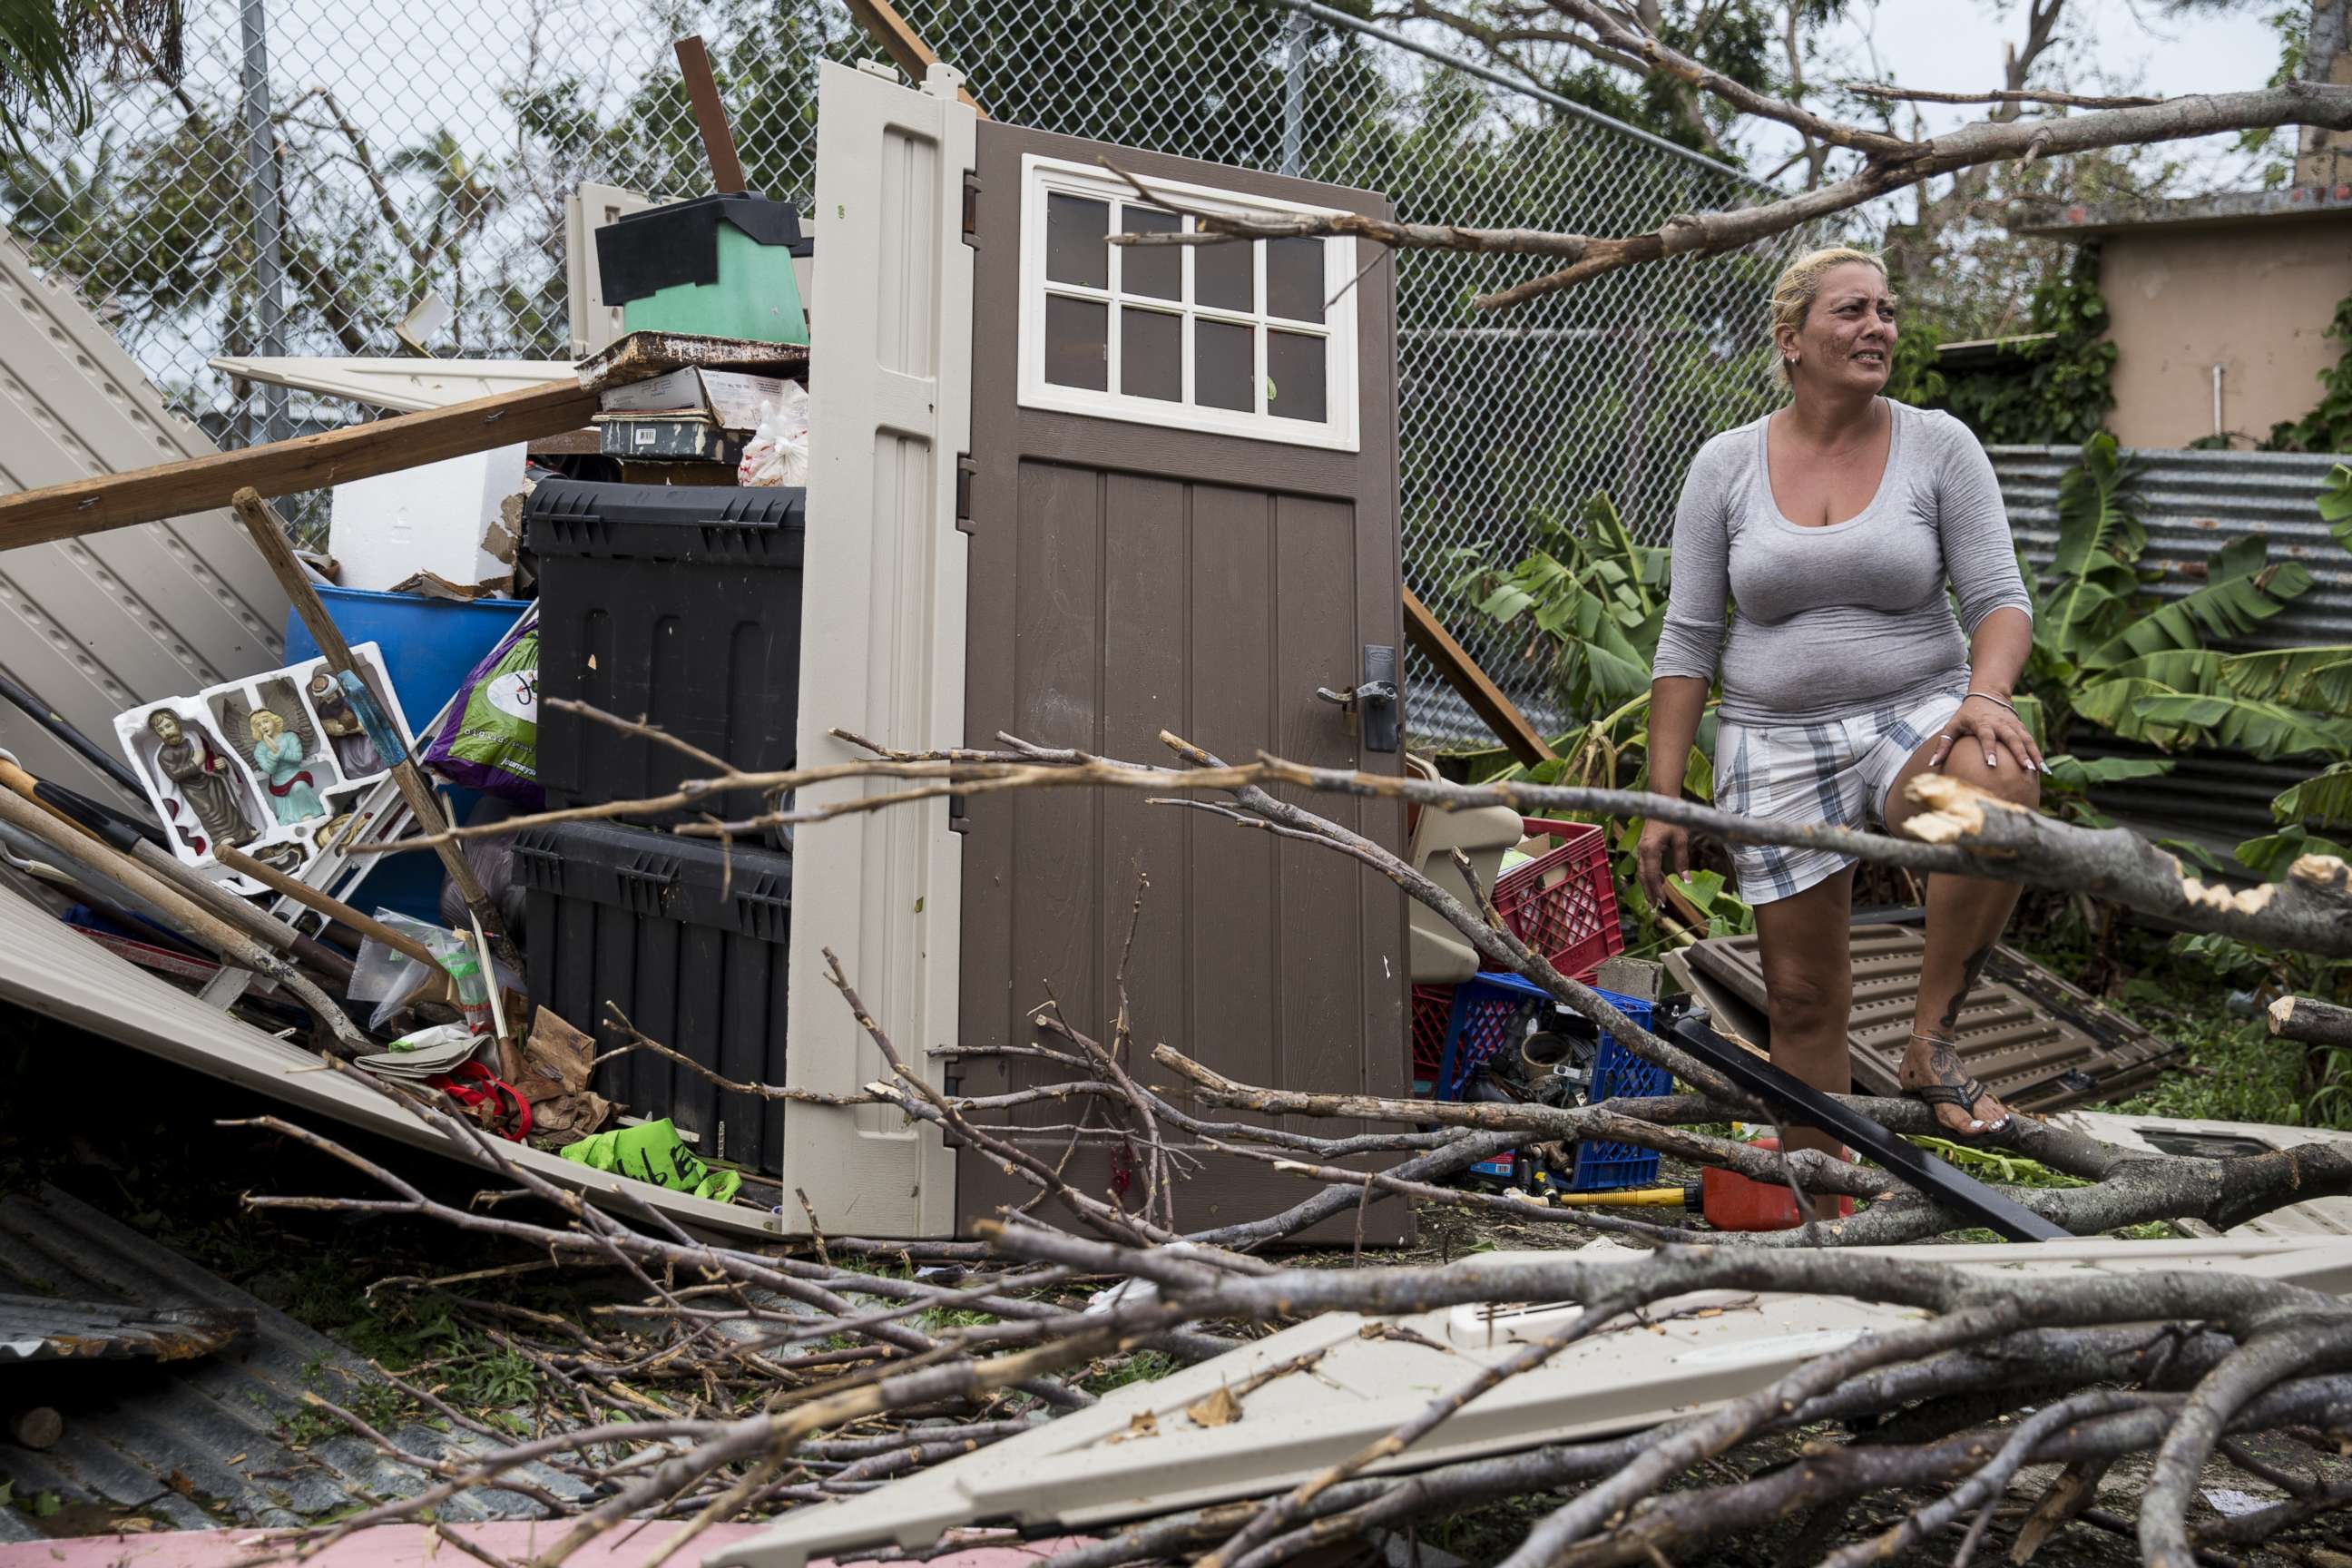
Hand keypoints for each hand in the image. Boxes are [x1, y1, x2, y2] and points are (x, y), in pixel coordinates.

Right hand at [1636, 817, 1689, 909]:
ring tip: (1655, 900)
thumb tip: (1686, 881)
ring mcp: (1641, 849)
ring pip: (1642, 872)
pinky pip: (1644, 866)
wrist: (1662, 801)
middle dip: (1649, 893)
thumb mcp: (1681, 839)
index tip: (1663, 902)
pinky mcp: (1644, 847)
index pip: (1651, 876)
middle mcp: (1642, 851)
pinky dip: (1649, 877)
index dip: (1657, 890)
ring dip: (1648, 886)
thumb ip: (1682, 861)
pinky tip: (1657, 883)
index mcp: (1649, 850)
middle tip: (1656, 908)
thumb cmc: (1673, 819)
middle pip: (1643, 877)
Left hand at [1931, 694, 2045, 773]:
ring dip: (2033, 755)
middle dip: (2019, 754)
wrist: (1988, 695)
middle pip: (2012, 739)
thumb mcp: (1952, 725)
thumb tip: (1932, 763)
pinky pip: (2031, 741)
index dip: (1989, 750)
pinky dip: (2038, 753)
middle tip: (2026, 769)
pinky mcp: (2021, 728)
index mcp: (1982, 723)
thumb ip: (1943, 744)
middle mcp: (2000, 724)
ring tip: (2039, 771)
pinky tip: (2043, 769)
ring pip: (2025, 740)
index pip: (1987, 737)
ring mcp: (2013, 725)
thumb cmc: (1966, 715)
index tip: (1991, 764)